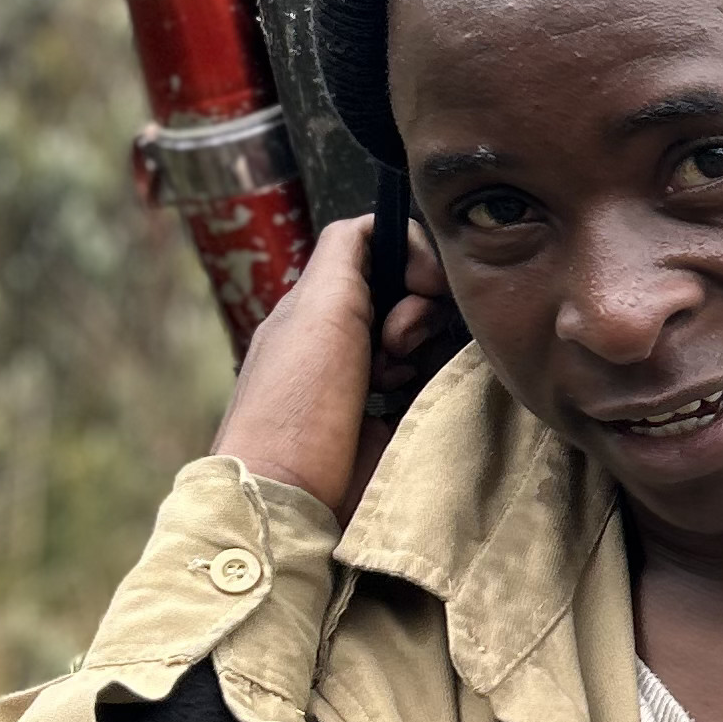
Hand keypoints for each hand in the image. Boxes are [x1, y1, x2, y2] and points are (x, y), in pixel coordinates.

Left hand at [213, 213, 462, 519]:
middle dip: (419, 310)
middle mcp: (342, 335)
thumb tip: (386, 225)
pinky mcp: (391, 422)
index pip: (380, 248)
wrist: (290, 497)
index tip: (422, 283)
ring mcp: (367, 381)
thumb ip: (348, 251)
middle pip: (411, 292)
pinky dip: (431, 384)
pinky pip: (431, 384)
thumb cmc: (296, 402)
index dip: (411, 255)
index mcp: (318, 303)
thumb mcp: (317, 305)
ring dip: (424, 350)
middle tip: (397, 345)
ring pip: (427, 338)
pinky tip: (412, 399)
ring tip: (398, 378)